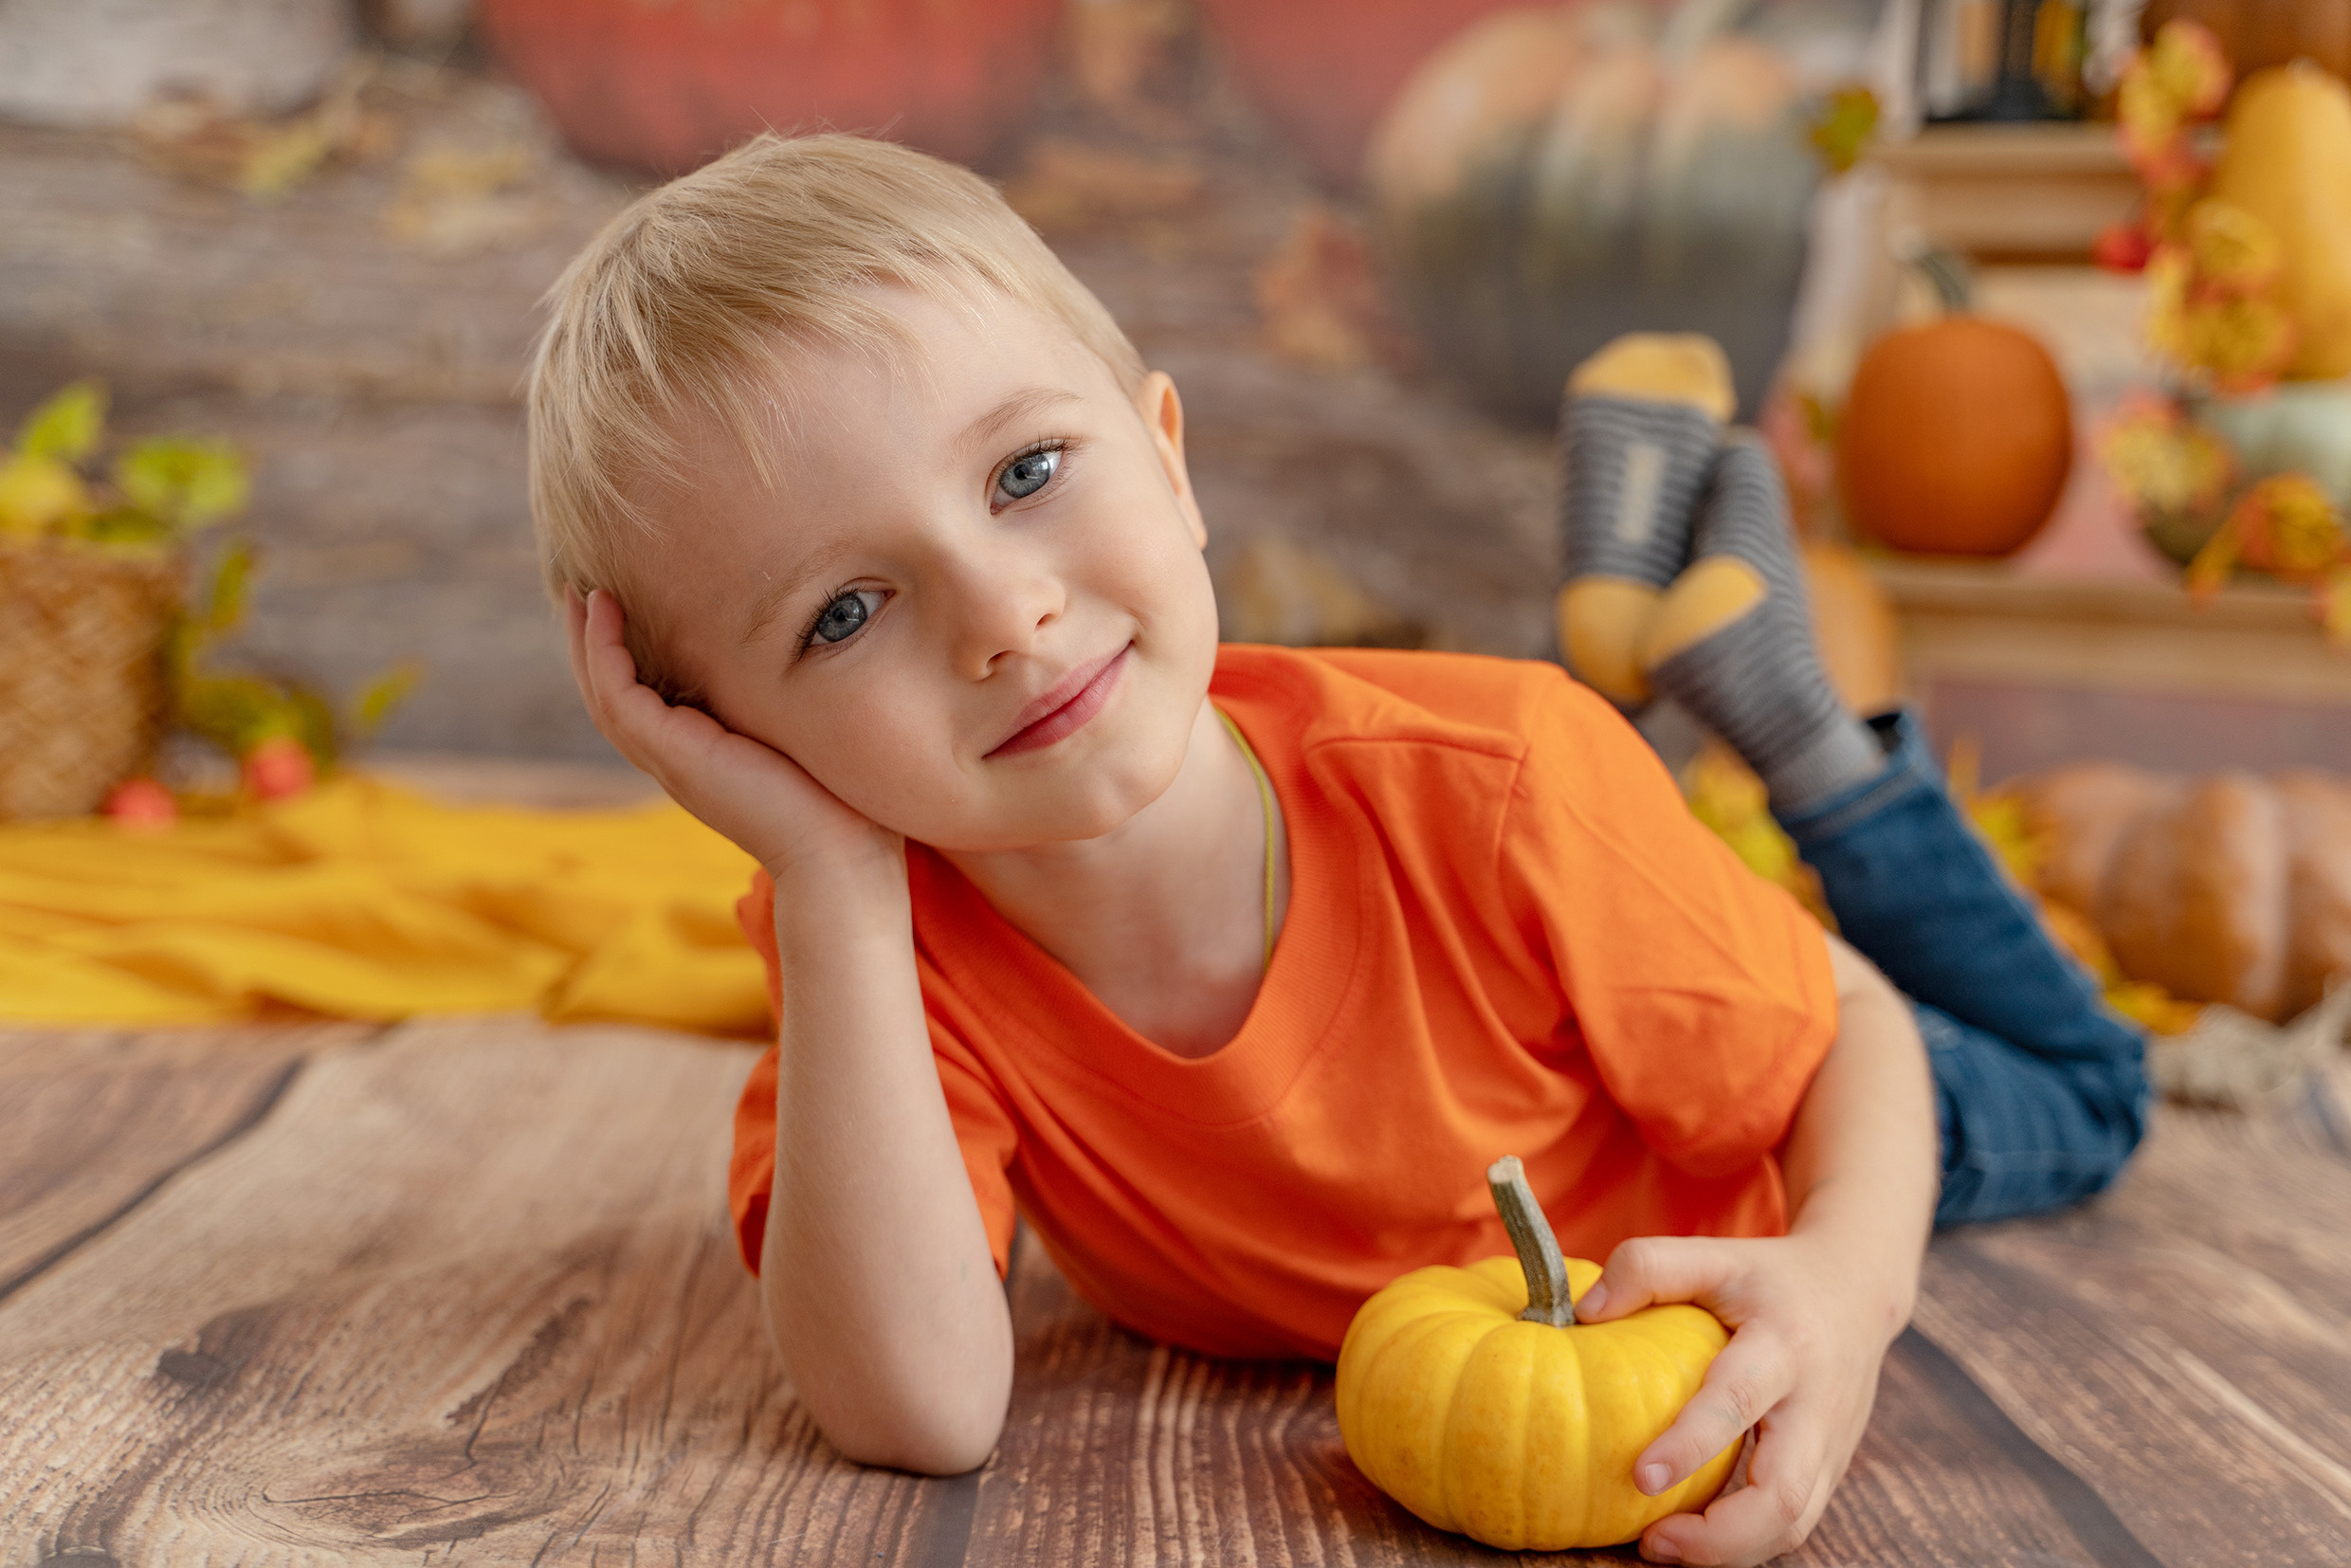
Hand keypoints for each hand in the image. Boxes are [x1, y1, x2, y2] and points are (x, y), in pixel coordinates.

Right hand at [564, 588, 900, 882]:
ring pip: (605, 694)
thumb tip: (828, 652)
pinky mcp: (673, 755)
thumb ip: (799, 705)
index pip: (651, 703)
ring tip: (583, 591)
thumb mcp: (811, 739)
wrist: (842, 855)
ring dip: (589, 641)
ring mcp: (671, 760)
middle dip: (595, 644)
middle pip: (615, 696)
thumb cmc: (845, 806)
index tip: (630, 608)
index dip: (633, 658)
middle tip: (583, 590)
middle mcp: (679, 761)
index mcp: (706, 759)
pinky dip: (605, 652)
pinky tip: (606, 610)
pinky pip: (618, 696)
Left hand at [1575, 1230, 1905, 1565]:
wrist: (1858, 1292)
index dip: (1691, 1444)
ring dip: (1729, 1550)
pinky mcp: (1830, 1471)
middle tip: (1653, 1542)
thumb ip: (1646, 1269)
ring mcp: (1830, 1447)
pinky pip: (1792, 1522)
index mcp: (1783, 1347)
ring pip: (1795, 1523)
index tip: (1641, 1476)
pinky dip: (1744, 1541)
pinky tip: (1694, 1537)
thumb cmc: (1769, 1277)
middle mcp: (1815, 1407)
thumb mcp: (1713, 1255)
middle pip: (1785, 1495)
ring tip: (1661, 1547)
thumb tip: (1582, 1310)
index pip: (1738, 1402)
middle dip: (1721, 1536)